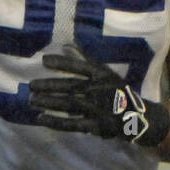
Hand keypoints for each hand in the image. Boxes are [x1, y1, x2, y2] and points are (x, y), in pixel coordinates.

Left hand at [28, 45, 169, 146]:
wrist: (137, 117)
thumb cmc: (118, 92)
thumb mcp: (106, 73)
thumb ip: (87, 60)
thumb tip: (69, 43)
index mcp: (102, 75)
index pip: (80, 66)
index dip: (62, 63)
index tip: (44, 60)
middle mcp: (98, 90)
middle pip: (70, 86)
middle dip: (49, 85)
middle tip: (31, 85)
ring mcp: (96, 108)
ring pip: (68, 104)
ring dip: (48, 102)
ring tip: (31, 100)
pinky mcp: (94, 125)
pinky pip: (71, 123)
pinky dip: (55, 121)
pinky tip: (40, 118)